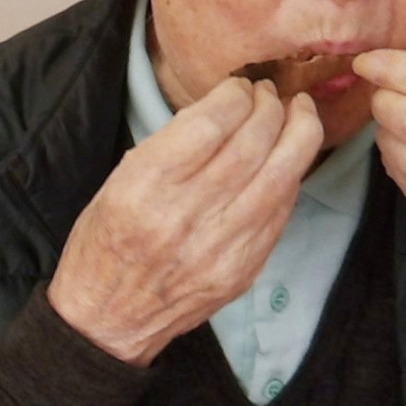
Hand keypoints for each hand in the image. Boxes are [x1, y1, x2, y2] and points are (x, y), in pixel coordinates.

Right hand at [47, 77, 323, 363]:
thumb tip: (223, 113)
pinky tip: (289, 158)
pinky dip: (291, 175)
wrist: (108, 319)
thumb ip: (170, 148)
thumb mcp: (117, 183)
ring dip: (299, 133)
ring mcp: (221, 245)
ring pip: (282, 173)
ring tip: (300, 112)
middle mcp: (185, 215)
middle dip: (270, 107)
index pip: (211, 123)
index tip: (239, 87)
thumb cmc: (105, 244)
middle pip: (253, 142)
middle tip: (270, 94)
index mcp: (145, 187)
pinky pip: (281, 208)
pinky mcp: (244, 267)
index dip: (235, 95)